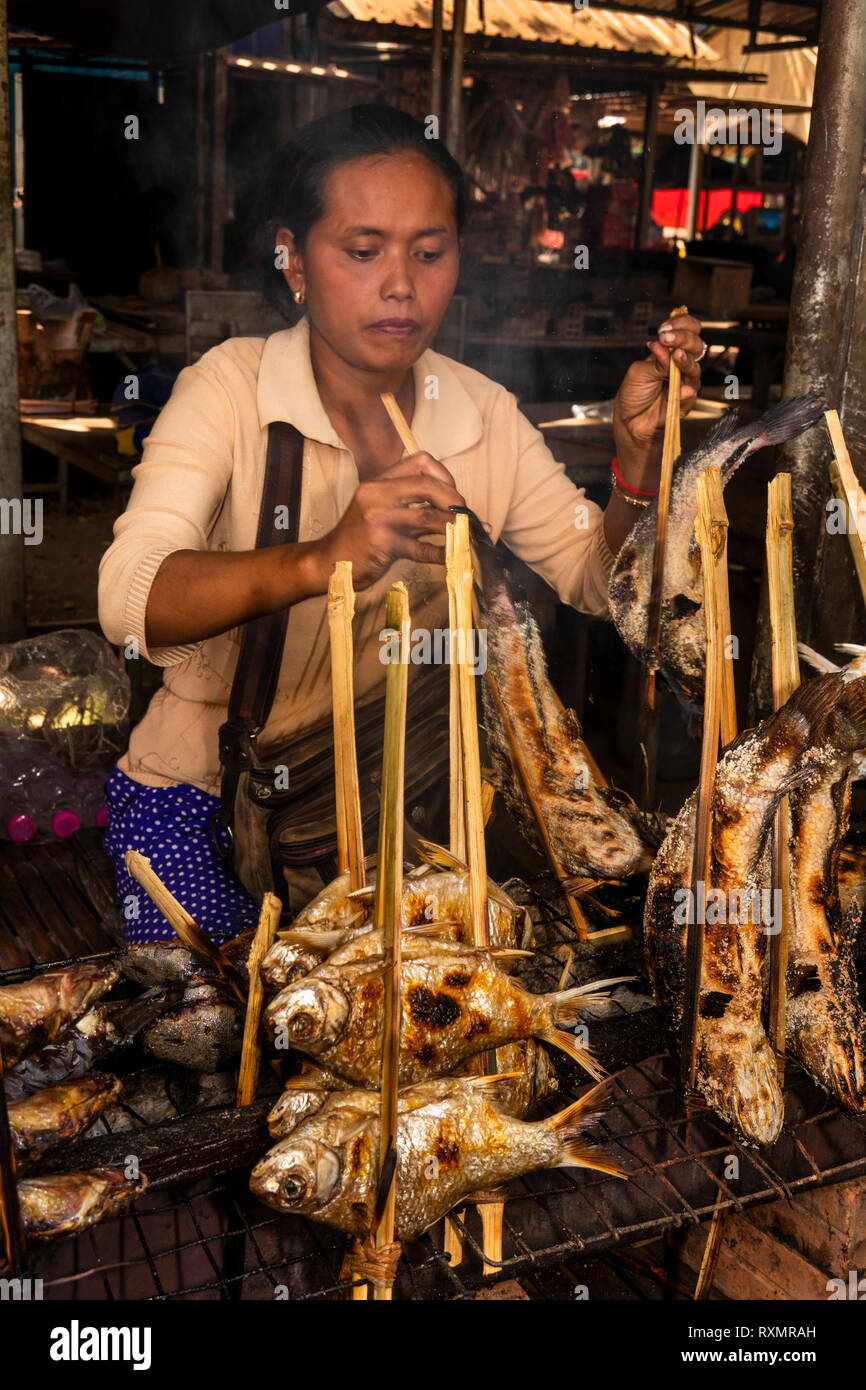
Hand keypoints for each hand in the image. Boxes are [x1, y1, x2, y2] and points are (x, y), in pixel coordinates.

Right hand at [312, 452, 465, 590]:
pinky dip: (441, 553)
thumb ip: (411, 505)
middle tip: (465, 517)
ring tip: (467, 536)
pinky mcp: (382, 544)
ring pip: (428, 517)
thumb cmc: (360, 538)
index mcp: (379, 481)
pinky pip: (420, 548)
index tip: (453, 496)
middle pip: (428, 486)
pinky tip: (452, 556)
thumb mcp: (380, 510)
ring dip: (454, 528)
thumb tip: (455, 509)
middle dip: (454, 501)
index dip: (445, 476)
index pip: (421, 461)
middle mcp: (377, 494)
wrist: (328, 560)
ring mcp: (378, 518)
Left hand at [613, 313, 705, 486]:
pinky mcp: (686, 402)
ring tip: (676, 357)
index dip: (682, 325)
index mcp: (668, 353)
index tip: (666, 327)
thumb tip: (665, 347)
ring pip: (695, 368)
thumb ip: (655, 361)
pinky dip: (687, 389)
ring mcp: (685, 383)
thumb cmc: (633, 396)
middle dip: (685, 339)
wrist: (630, 423)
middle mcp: (680, 366)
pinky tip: (682, 387)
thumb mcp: (638, 373)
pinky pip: (691, 393)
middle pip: (696, 346)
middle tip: (669, 338)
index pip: (686, 332)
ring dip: (686, 361)